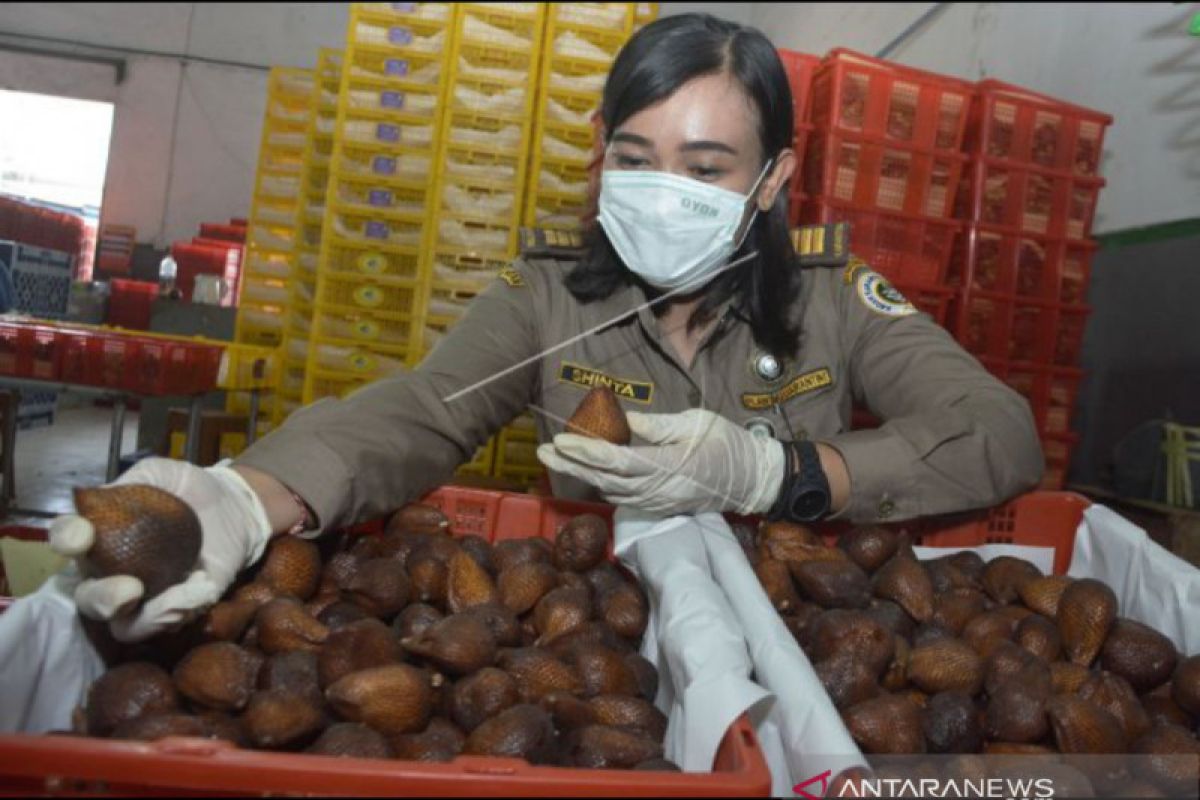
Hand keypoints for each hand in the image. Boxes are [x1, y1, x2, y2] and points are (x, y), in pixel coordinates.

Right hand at [48, 458, 272, 641]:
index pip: (68, 539)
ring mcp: (144, 595)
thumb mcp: (157, 474)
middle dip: (101, 599)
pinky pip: (164, 624)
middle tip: (130, 588)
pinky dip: (177, 613)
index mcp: (100, 535)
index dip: (67, 539)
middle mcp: (111, 570)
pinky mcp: (176, 607)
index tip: (82, 535)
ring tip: (175, 598)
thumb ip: (130, 484)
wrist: (235, 505)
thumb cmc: (188, 489)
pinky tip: (198, 589)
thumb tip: (99, 498)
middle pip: (87, 598)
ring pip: (121, 624)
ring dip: (146, 616)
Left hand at [537, 409, 785, 516]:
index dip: (587, 452)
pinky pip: (623, 497)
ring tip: (556, 457)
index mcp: (668, 465)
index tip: (561, 440)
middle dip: (571, 466)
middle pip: (604, 480)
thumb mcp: (697, 422)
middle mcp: (658, 489)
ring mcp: (658, 502)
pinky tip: (586, 471)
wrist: (753, 480)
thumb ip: (659, 425)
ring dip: (581, 475)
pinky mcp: (660, 506)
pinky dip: (601, 484)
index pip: (617, 461)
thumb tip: (625, 420)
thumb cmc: (729, 445)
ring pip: (610, 490)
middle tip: (542, 451)